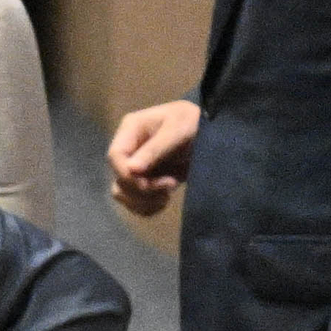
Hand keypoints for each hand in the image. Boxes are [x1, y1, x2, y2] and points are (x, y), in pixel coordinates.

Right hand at [106, 98, 198, 217]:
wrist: (215, 134)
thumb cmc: (197, 123)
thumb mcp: (179, 130)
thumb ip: (156, 148)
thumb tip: (131, 170)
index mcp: (131, 129)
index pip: (115, 156)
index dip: (127, 175)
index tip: (149, 184)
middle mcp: (129, 149)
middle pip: (119, 178)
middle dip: (142, 189)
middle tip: (170, 185)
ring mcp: (136, 166)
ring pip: (122, 193)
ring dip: (143, 201)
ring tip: (167, 195)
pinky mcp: (146, 181)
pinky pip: (135, 201)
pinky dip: (147, 207)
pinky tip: (165, 201)